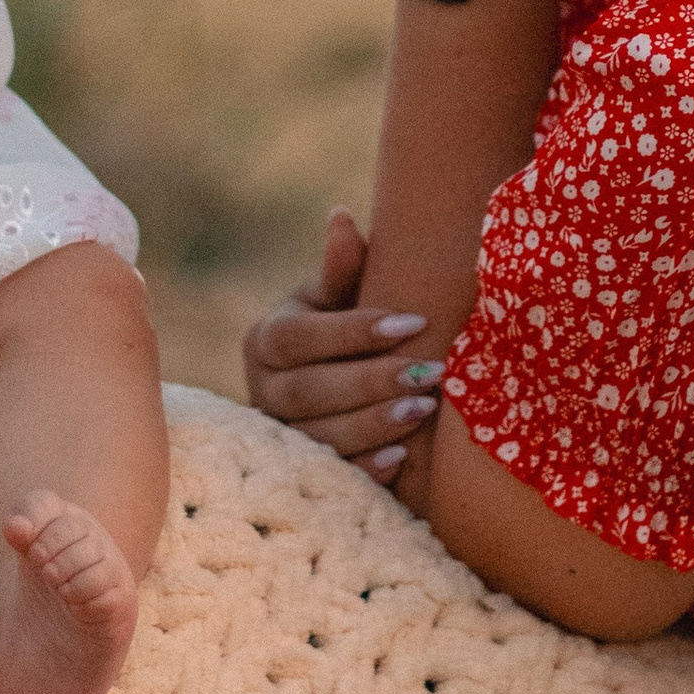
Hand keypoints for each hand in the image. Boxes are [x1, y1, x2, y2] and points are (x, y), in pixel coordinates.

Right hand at [242, 208, 444, 481]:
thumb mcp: (335, 295)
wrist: (332, 382)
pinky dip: (365, 470)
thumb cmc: (340, 326)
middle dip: (372, 383)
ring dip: (373, 425)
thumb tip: (342, 216)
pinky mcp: (303, 473)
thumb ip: (342, 265)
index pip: (301, 338)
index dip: (355, 332)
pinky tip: (401, 458)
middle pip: (311, 391)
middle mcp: (263, 390)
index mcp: (266, 339)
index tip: (413, 322)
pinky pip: (332, 477)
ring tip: (423, 410)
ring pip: (320, 437)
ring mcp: (280, 436)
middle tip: (430, 373)